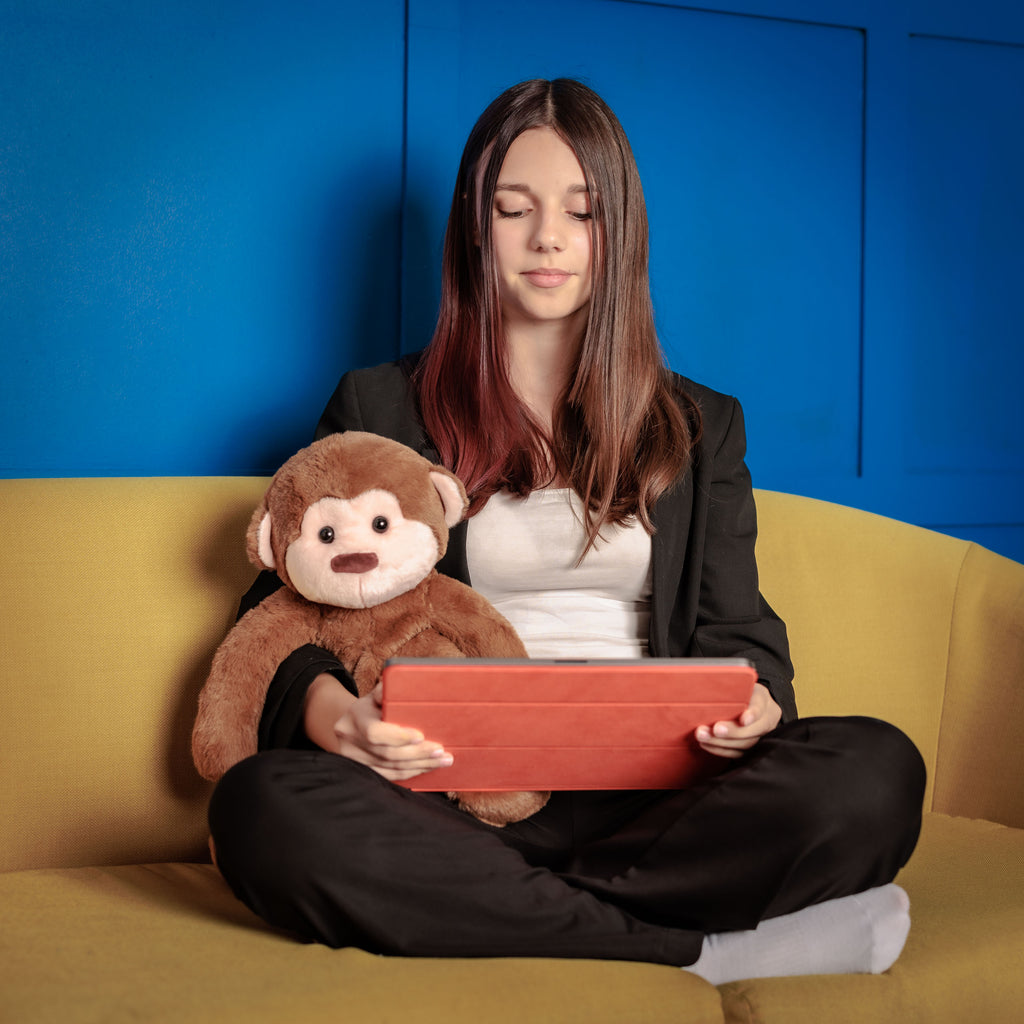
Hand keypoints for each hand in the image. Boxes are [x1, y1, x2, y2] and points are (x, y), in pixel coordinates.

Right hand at [305, 676, 453, 780]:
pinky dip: (412, 772)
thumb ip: (390, 690)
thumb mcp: (377, 694)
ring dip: (420, 765)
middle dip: (418, 753)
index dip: (398, 737)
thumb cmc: (373, 705)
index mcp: (355, 718)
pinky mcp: (364, 772)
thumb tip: (410, 684)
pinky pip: (391, 776)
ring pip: (391, 768)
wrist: (352, 723)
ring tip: (443, 760)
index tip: (421, 736)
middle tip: (441, 751)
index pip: (375, 733)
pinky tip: (428, 767)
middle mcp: (350, 742)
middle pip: (387, 754)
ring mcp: (355, 760)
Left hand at [695, 683, 781, 758]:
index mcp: (765, 702)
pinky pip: (737, 754)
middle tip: (715, 729)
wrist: (744, 703)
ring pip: (744, 745)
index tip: (744, 719)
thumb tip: (713, 685)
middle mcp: (766, 722)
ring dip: (721, 742)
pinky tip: (706, 744)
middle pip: (753, 731)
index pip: (761, 708)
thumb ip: (733, 687)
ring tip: (703, 736)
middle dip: (733, 732)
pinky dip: (720, 750)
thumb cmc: (739, 692)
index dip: (753, 714)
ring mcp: (760, 737)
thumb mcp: (739, 684)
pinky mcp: (749, 748)